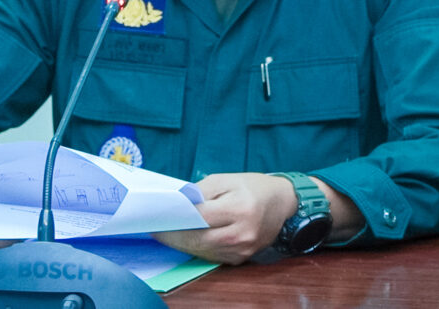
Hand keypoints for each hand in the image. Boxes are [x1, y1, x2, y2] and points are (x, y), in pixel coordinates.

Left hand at [153, 172, 297, 264]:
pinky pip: (212, 255)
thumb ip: (200, 192)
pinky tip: (185, 239)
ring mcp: (243, 249)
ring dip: (182, 244)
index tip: (157, 219)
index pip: (200, 218)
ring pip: (203, 251)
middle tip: (156, 229)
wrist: (282, 202)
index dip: (175, 220)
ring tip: (167, 233)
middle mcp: (243, 233)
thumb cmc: (251, 186)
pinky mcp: (242, 258)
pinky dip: (196, 248)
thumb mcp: (226, 179)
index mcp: (240, 208)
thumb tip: (176, 204)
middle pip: (198, 239)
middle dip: (174, 236)